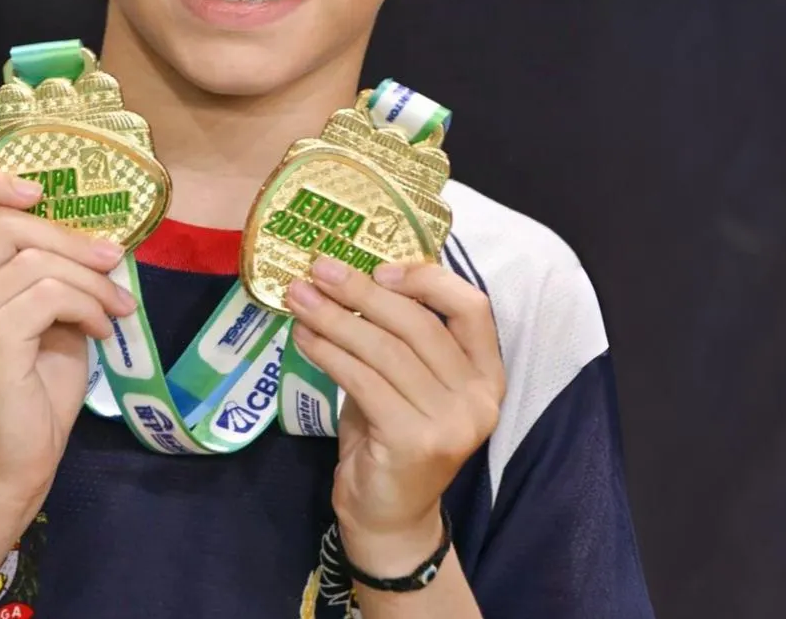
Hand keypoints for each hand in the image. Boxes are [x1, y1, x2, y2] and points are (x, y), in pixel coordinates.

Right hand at [0, 170, 134, 514]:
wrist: (13, 464)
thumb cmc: (34, 391)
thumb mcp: (46, 319)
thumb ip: (50, 275)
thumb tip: (100, 238)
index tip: (40, 192)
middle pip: (5, 223)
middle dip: (71, 237)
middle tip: (114, 262)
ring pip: (35, 260)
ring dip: (90, 279)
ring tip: (115, 309)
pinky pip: (48, 294)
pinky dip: (86, 305)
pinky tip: (101, 331)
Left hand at [286, 258, 503, 574]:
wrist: (388, 517)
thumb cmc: (393, 438)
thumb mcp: (404, 382)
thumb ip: (396, 338)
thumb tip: (346, 278)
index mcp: (486, 374)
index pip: (472, 308)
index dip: (427, 280)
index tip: (379, 268)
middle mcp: (479, 397)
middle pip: (419, 325)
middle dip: (362, 291)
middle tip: (318, 270)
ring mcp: (452, 422)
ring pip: (386, 350)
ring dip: (335, 318)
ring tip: (299, 298)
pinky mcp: (415, 441)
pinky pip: (364, 380)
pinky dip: (328, 352)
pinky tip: (303, 338)